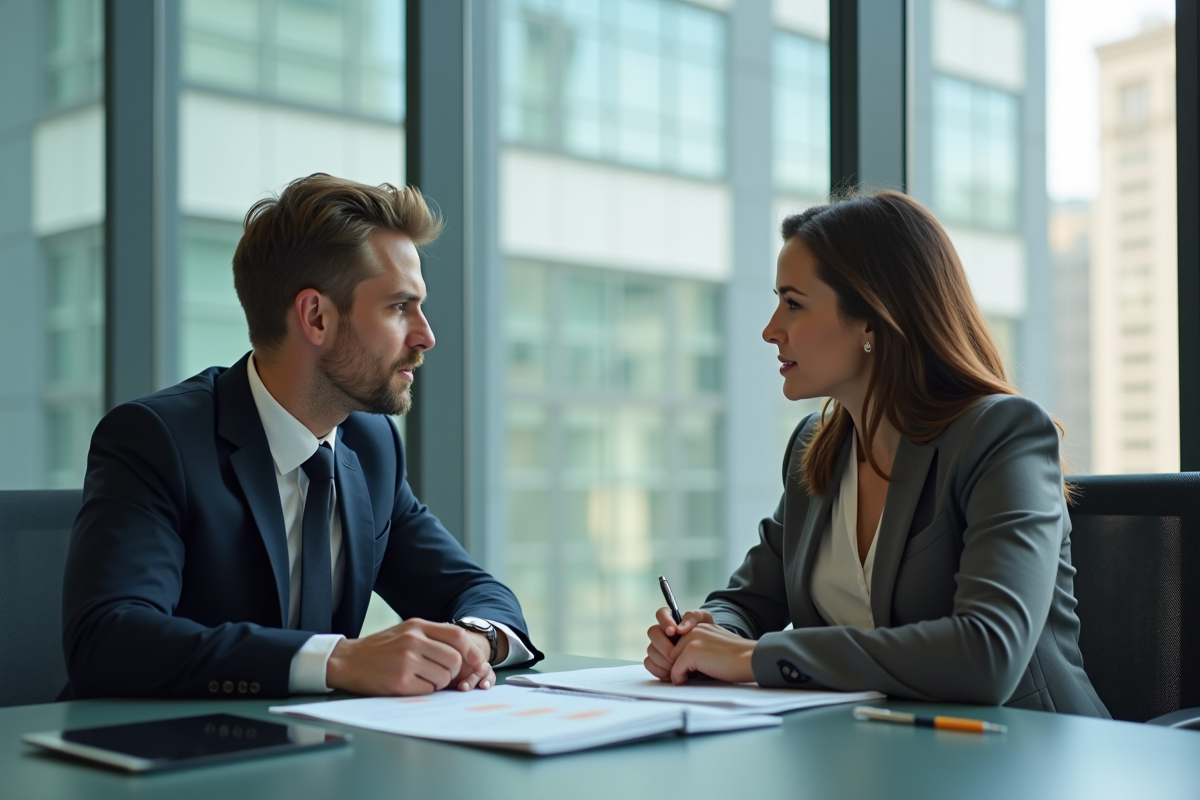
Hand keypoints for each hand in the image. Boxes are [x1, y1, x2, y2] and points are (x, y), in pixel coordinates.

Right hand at [325, 618, 494, 695]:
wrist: (348, 661)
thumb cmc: (381, 650)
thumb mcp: (406, 632)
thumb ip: (432, 638)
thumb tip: (464, 655)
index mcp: (418, 626)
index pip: (457, 636)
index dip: (472, 652)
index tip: (478, 664)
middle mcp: (413, 640)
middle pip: (454, 660)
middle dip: (453, 673)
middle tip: (440, 675)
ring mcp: (406, 660)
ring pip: (443, 677)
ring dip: (438, 683)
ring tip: (421, 679)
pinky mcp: (399, 681)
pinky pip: (428, 691)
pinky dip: (424, 691)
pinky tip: (410, 685)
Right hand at [644, 607, 712, 680]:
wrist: (711, 655)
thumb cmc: (706, 636)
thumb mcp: (706, 621)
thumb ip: (694, 616)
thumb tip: (680, 628)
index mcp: (672, 621)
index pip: (661, 613)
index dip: (664, 621)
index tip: (673, 631)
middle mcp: (662, 633)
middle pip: (653, 632)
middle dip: (663, 644)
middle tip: (675, 653)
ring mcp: (658, 648)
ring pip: (651, 650)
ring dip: (663, 659)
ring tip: (677, 665)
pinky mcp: (656, 662)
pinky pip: (649, 664)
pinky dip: (659, 669)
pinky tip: (671, 673)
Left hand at [665, 623, 756, 684]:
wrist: (751, 659)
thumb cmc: (737, 659)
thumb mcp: (714, 645)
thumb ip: (698, 647)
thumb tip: (679, 663)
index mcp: (699, 626)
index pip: (676, 642)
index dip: (677, 657)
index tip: (683, 669)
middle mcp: (694, 629)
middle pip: (670, 651)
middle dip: (675, 665)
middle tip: (684, 676)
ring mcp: (692, 639)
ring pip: (670, 661)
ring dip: (677, 672)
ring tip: (688, 679)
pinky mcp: (692, 652)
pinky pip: (675, 671)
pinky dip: (680, 679)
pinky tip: (690, 681)